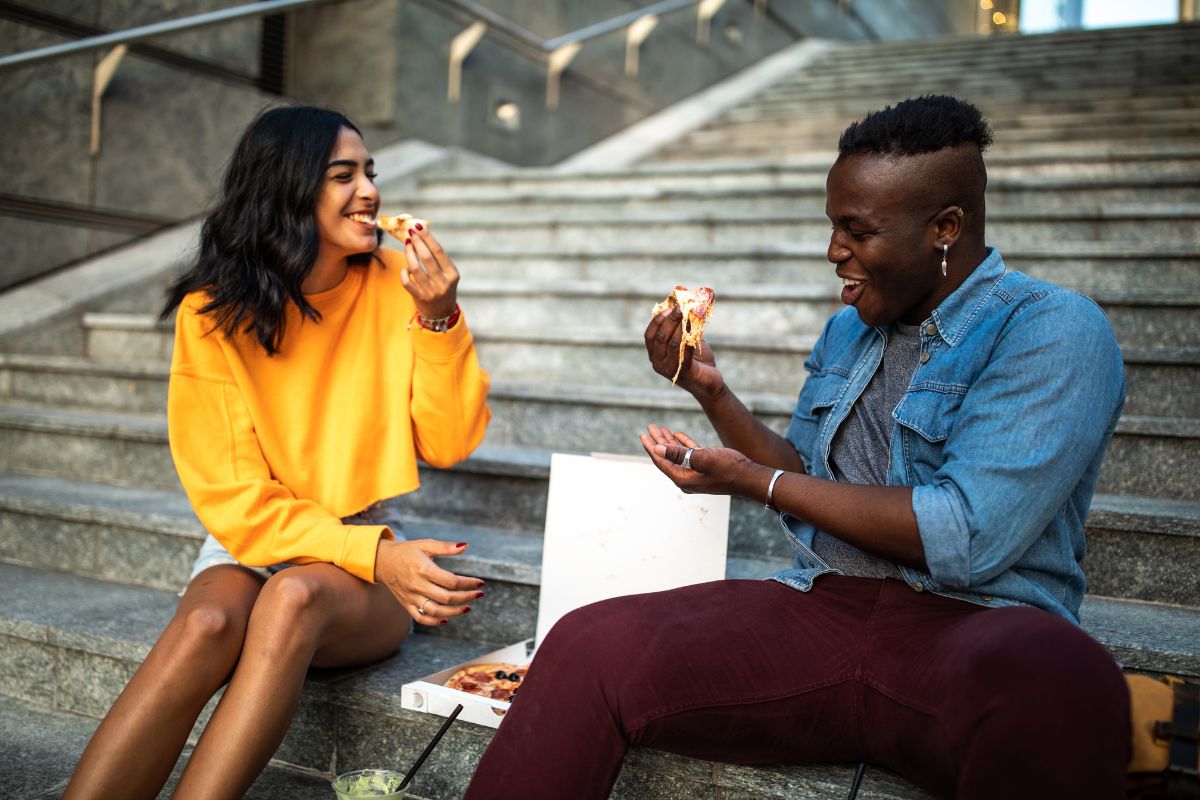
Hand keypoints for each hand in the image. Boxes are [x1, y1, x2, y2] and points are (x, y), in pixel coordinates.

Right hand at [374, 538, 484, 624]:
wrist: (381, 561)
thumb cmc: (407, 551)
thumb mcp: (425, 544)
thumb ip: (445, 547)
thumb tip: (465, 546)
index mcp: (424, 570)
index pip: (451, 581)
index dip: (468, 583)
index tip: (480, 583)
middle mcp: (417, 585)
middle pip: (446, 597)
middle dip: (466, 597)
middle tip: (478, 594)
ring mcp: (411, 597)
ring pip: (435, 611)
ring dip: (454, 612)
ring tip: (467, 608)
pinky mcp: (406, 604)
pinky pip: (420, 618)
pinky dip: (434, 621)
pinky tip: (446, 619)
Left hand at [401, 225, 458, 319]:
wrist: (441, 314)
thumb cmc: (442, 288)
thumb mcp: (446, 274)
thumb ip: (437, 258)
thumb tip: (421, 234)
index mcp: (452, 274)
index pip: (439, 251)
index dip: (427, 237)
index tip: (419, 226)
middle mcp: (443, 283)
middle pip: (427, 258)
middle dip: (417, 242)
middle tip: (410, 232)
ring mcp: (431, 291)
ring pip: (415, 268)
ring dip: (408, 253)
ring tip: (406, 245)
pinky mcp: (420, 298)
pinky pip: (407, 281)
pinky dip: (404, 272)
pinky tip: (405, 269)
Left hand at [639, 424, 766, 496]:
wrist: (749, 477)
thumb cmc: (728, 468)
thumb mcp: (702, 458)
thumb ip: (678, 453)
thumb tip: (657, 449)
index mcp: (683, 478)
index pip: (661, 461)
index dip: (651, 447)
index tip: (642, 435)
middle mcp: (687, 478)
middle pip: (667, 457)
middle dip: (658, 441)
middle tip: (650, 427)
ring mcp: (696, 474)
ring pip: (678, 455)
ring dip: (669, 442)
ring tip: (661, 428)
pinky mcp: (705, 469)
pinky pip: (689, 455)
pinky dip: (683, 445)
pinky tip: (678, 435)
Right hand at [644, 306, 723, 398]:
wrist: (709, 383)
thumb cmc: (697, 360)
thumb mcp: (688, 340)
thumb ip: (684, 324)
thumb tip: (684, 298)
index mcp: (655, 354)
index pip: (649, 335)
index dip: (657, 320)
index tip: (669, 307)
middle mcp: (658, 362)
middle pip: (660, 337)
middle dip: (671, 320)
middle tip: (681, 307)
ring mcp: (669, 369)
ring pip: (672, 343)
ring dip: (681, 327)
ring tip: (690, 314)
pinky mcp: (683, 373)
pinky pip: (685, 352)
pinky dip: (690, 338)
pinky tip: (696, 328)